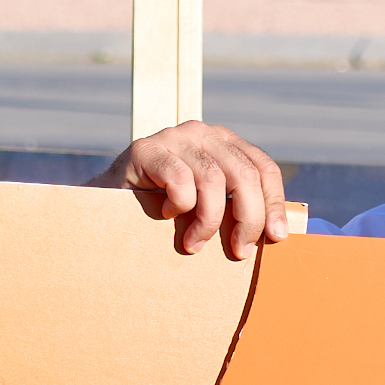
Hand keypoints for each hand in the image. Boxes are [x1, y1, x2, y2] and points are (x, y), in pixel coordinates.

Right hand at [105, 121, 290, 258]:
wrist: (107, 208)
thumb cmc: (163, 213)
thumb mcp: (207, 207)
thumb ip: (236, 208)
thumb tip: (278, 235)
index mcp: (225, 143)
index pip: (264, 168)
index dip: (274, 204)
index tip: (277, 237)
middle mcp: (203, 133)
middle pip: (244, 174)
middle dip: (248, 219)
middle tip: (239, 251)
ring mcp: (174, 137)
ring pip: (214, 180)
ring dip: (209, 221)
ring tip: (194, 244)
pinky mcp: (146, 148)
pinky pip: (180, 179)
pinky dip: (180, 205)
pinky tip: (167, 214)